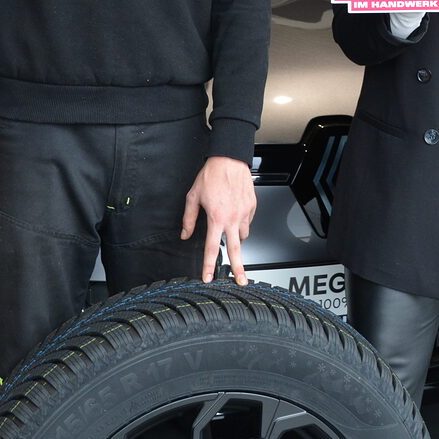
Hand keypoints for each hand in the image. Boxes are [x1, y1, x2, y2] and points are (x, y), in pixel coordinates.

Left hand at [181, 156, 256, 283]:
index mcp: (216, 217)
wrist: (230, 158)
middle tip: (241, 281)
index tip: (209, 277)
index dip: (209, 265)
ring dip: (237, 239)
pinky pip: (248, 222)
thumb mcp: (193, 196)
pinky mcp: (252, 206)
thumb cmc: (212, 174)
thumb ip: (189, 218)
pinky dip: (242, 223)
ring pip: (243, 235)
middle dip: (238, 268)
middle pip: (236, 250)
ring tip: (230, 233)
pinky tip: (236, 215)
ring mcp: (245, 212)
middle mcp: (233, 217)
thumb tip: (185, 234)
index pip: (212, 247)